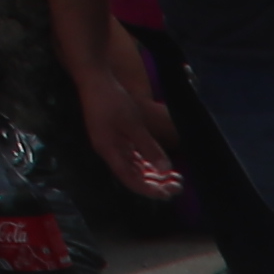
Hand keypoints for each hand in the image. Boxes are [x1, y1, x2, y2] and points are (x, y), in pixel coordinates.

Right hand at [75, 60, 183, 202]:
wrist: (95, 79)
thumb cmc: (112, 100)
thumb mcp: (133, 124)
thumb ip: (148, 147)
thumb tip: (165, 169)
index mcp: (109, 152)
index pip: (130, 180)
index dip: (149, 190)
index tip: (167, 194)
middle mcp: (110, 152)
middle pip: (134, 176)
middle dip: (156, 183)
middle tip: (178, 186)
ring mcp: (113, 144)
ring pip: (135, 167)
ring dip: (154, 174)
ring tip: (175, 178)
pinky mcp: (117, 137)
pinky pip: (134, 156)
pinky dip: (148, 162)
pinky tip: (163, 165)